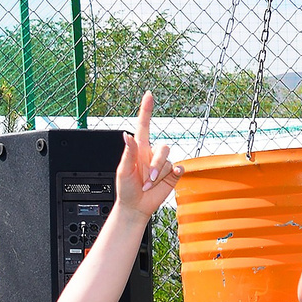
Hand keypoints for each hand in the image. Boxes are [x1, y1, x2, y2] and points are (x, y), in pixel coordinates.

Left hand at [116, 93, 179, 218]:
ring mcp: (162, 164)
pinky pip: (178, 168)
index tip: (149, 95)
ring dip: (159, 174)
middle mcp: (152, 154)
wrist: (136, 206)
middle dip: (156, 164)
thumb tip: (127, 135)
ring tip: (150, 184)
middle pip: (163, 147)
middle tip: (148, 178)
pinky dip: (173, 174)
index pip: (143, 125)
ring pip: (169, 159)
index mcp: (139, 149)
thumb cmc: (126, 188)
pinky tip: (167, 180)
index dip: (146, 110)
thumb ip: (128, 152)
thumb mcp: (123, 170)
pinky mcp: (172, 174)